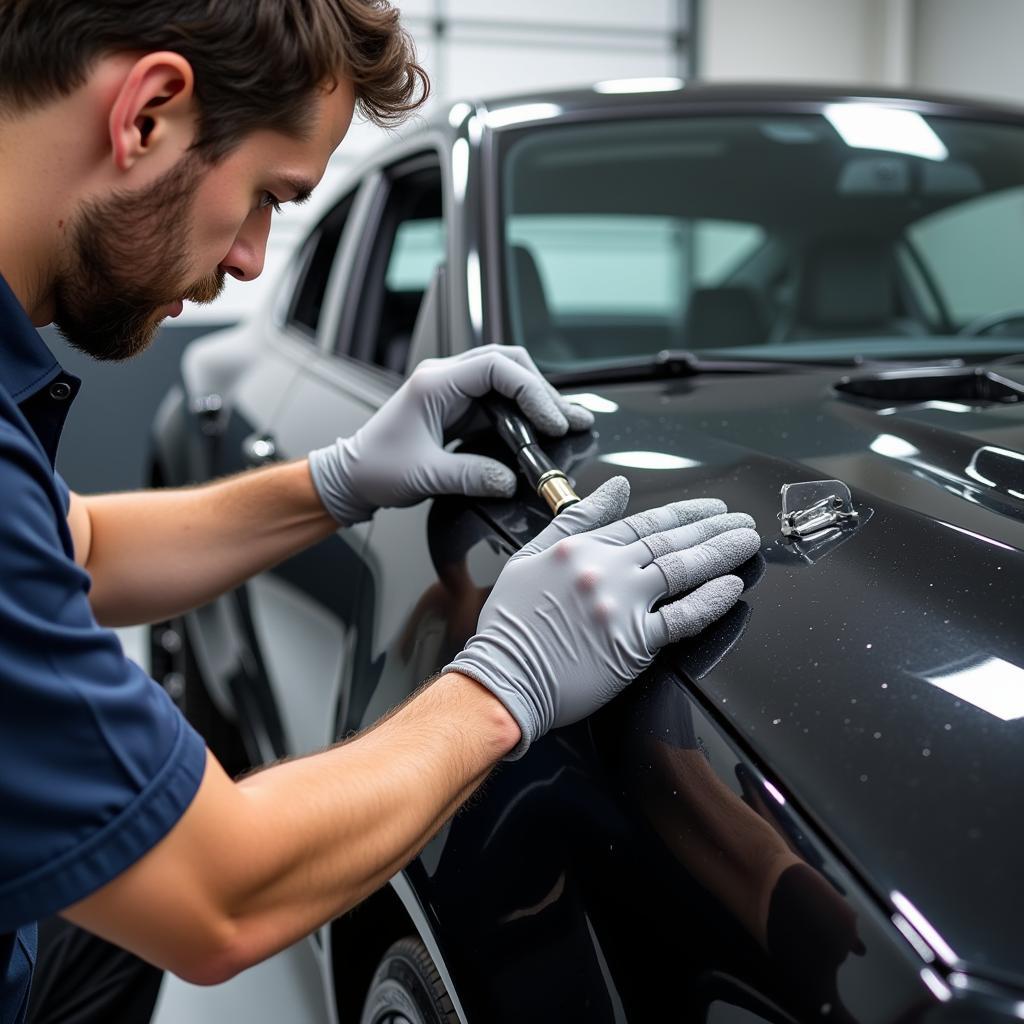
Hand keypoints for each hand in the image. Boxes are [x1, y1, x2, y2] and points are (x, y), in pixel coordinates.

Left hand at [308, 345, 593, 524]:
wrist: (352, 476)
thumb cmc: (376, 469)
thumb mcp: (426, 476)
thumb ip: (471, 476)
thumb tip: (511, 480)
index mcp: (435, 383)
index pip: (497, 367)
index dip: (532, 391)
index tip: (552, 422)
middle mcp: (446, 379)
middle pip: (509, 364)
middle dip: (543, 391)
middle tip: (570, 420)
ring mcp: (454, 392)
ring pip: (508, 380)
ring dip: (538, 400)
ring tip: (569, 422)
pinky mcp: (459, 409)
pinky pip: (500, 403)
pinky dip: (525, 414)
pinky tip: (545, 430)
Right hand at [444, 477, 760, 757]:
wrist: (503, 680)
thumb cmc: (511, 627)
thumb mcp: (530, 556)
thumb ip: (575, 518)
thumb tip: (616, 488)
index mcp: (581, 548)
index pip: (643, 522)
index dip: (683, 513)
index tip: (710, 508)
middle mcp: (605, 571)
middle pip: (670, 541)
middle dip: (712, 528)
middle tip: (741, 521)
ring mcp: (621, 606)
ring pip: (681, 570)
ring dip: (720, 553)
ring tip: (747, 542)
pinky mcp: (632, 644)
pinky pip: (681, 618)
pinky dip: (709, 600)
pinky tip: (732, 586)